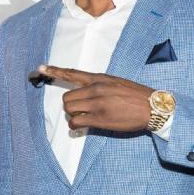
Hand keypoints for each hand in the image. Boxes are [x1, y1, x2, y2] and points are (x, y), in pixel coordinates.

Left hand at [38, 64, 153, 131]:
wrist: (152, 107)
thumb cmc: (137, 96)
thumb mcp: (117, 83)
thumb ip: (100, 85)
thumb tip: (87, 93)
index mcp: (99, 78)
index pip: (72, 73)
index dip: (55, 71)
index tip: (41, 68)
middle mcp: (95, 89)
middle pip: (67, 97)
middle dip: (71, 106)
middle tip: (81, 110)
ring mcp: (96, 104)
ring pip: (69, 109)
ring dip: (73, 115)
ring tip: (86, 117)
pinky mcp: (99, 119)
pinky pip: (76, 122)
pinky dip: (76, 126)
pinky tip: (84, 125)